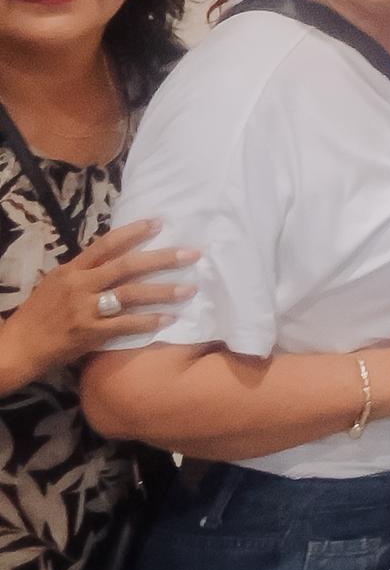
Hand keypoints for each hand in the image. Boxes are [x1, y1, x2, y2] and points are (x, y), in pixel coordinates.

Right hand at [0, 218, 194, 389]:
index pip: (106, 245)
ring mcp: (85, 309)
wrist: (18, 347)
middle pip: (127, 266)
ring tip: (190, 289)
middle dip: (162, 258)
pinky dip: (149, 321)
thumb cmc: (37, 314)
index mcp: (71, 270)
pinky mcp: (90, 332)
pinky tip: (169, 318)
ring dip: (164, 291)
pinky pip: (126, 324)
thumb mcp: (55, 284)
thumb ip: (83, 272)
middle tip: (192, 254)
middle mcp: (80, 285)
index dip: (134, 232)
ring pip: (132, 294)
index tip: (159, 223)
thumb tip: (113, 258)